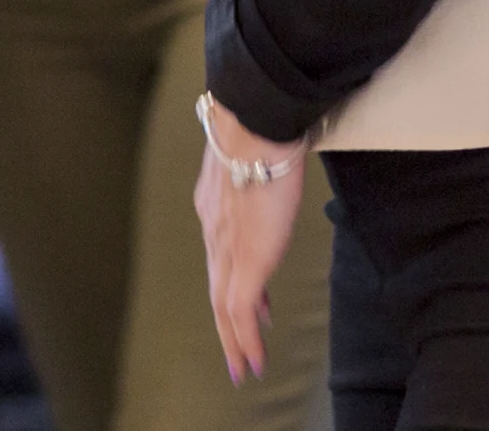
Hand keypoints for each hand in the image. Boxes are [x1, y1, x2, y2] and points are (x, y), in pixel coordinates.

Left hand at [192, 91, 308, 384]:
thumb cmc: (262, 124)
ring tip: (244, 366)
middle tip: (237, 354)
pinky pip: (239, 312)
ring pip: (223, 306)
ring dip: (233, 341)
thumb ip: (259, 163)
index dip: (231, 282)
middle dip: (227, 324)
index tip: (249, 304)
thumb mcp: (255, 149)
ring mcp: (226, 247)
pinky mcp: (245, 261)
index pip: (221, 254)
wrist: (255, 122)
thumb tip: (276, 156)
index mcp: (215, 204)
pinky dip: (244, 340)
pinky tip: (254, 360)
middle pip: (216, 287)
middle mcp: (213, 228)